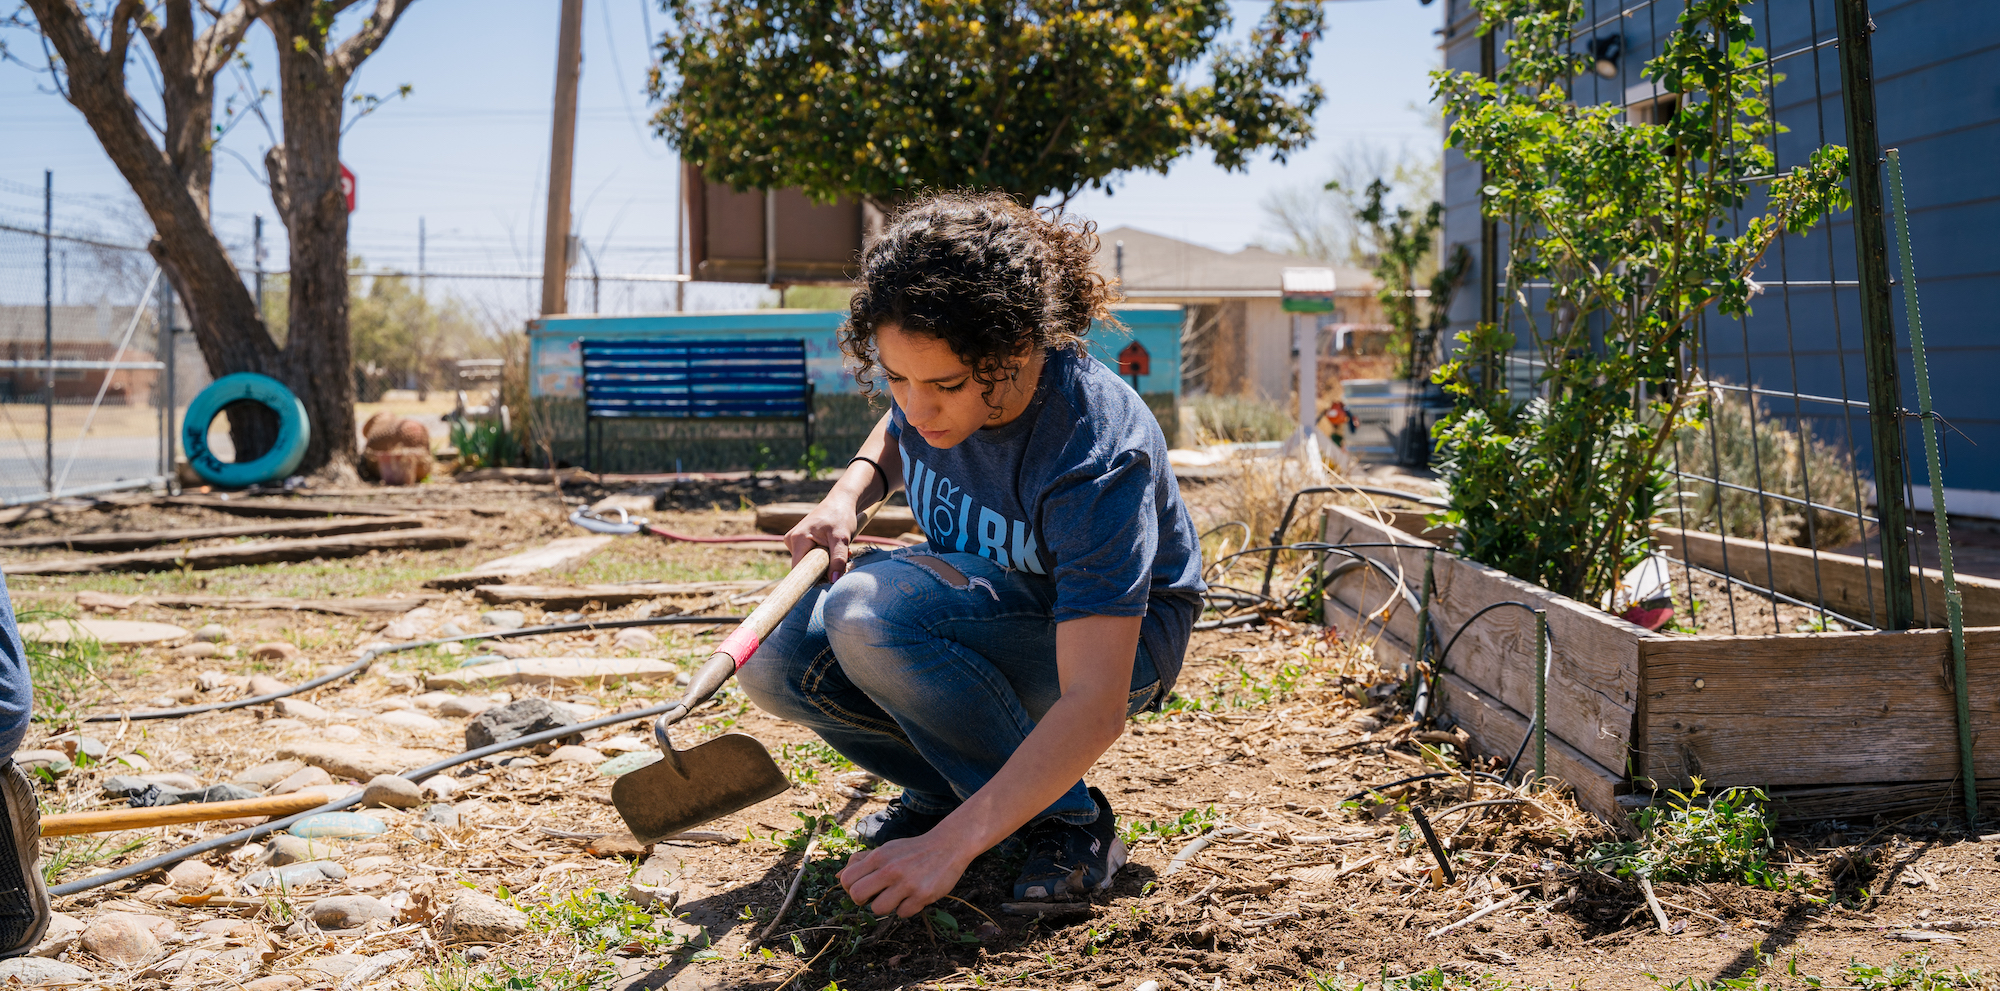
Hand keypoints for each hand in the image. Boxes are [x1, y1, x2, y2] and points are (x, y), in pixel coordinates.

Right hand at [785, 495, 859, 577]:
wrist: (841, 501)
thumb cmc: (841, 516)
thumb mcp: (842, 538)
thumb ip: (838, 559)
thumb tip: (833, 580)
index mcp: (797, 539)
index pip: (799, 570)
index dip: (812, 579)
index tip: (826, 582)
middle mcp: (791, 541)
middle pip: (804, 567)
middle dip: (823, 568)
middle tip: (841, 559)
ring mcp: (794, 541)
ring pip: (808, 563)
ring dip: (825, 562)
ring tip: (839, 550)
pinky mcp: (800, 542)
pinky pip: (809, 556)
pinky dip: (823, 556)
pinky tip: (833, 547)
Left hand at [838, 833, 970, 917]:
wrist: (948, 846)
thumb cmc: (912, 850)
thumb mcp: (887, 849)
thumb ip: (863, 861)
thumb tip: (838, 877)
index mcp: (879, 857)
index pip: (847, 880)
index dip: (851, 888)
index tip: (864, 887)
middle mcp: (890, 869)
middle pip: (857, 896)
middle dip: (862, 900)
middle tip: (875, 896)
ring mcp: (906, 883)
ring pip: (878, 909)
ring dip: (886, 906)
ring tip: (897, 896)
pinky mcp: (922, 895)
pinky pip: (902, 914)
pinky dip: (906, 908)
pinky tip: (913, 896)